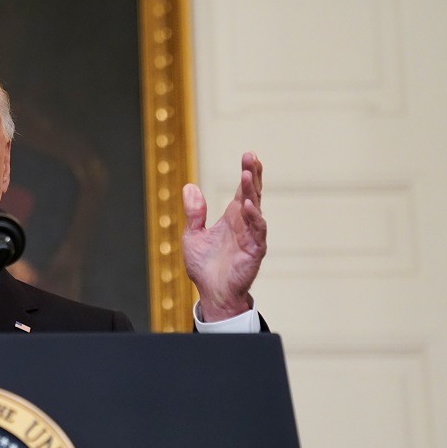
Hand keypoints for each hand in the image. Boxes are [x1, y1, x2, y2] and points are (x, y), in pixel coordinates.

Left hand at [182, 152, 266, 321]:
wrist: (211, 293)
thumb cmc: (205, 266)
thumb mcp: (193, 235)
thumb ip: (194, 212)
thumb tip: (189, 186)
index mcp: (232, 217)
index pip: (243, 190)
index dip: (247, 172)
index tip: (248, 154)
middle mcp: (244, 224)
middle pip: (252, 194)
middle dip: (253, 175)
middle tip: (250, 156)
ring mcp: (251, 236)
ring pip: (255, 209)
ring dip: (252, 192)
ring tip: (247, 175)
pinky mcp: (254, 251)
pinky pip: (257, 232)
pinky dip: (253, 218)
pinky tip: (246, 205)